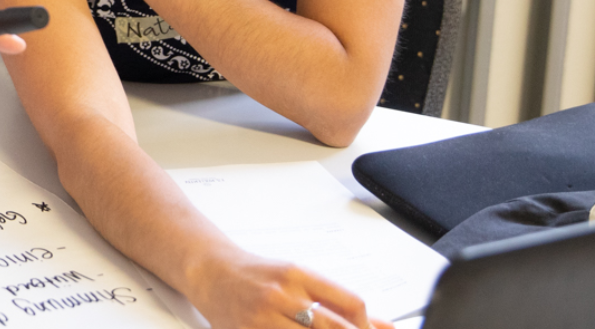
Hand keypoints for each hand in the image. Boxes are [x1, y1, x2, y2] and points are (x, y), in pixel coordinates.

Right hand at [189, 251, 390, 328]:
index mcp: (297, 275)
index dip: (367, 325)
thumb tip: (385, 325)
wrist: (208, 271)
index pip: (350, 302)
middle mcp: (280, 294)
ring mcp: (261, 317)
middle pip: (334, 327)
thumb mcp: (298, 279)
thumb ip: (339, 302)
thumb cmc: (254, 274)